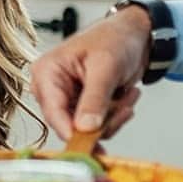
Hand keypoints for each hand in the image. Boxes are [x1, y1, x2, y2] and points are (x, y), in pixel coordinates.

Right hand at [31, 3, 149, 139]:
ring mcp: (67, 99)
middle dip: (102, 120)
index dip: (71, 131)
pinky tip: (125, 98)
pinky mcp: (82, 107)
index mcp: (47, 72)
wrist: (135, 35)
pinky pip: (97, 127)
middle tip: (124, 108)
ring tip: (128, 96)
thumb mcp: (105, 67)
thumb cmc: (115, 39)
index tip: (90, 146)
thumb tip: (84, 128)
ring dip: (113, 118)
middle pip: (69, 125)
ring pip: (86, 130)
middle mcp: (52, 89)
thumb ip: (94, 98)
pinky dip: (115, 117)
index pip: (53, 111)